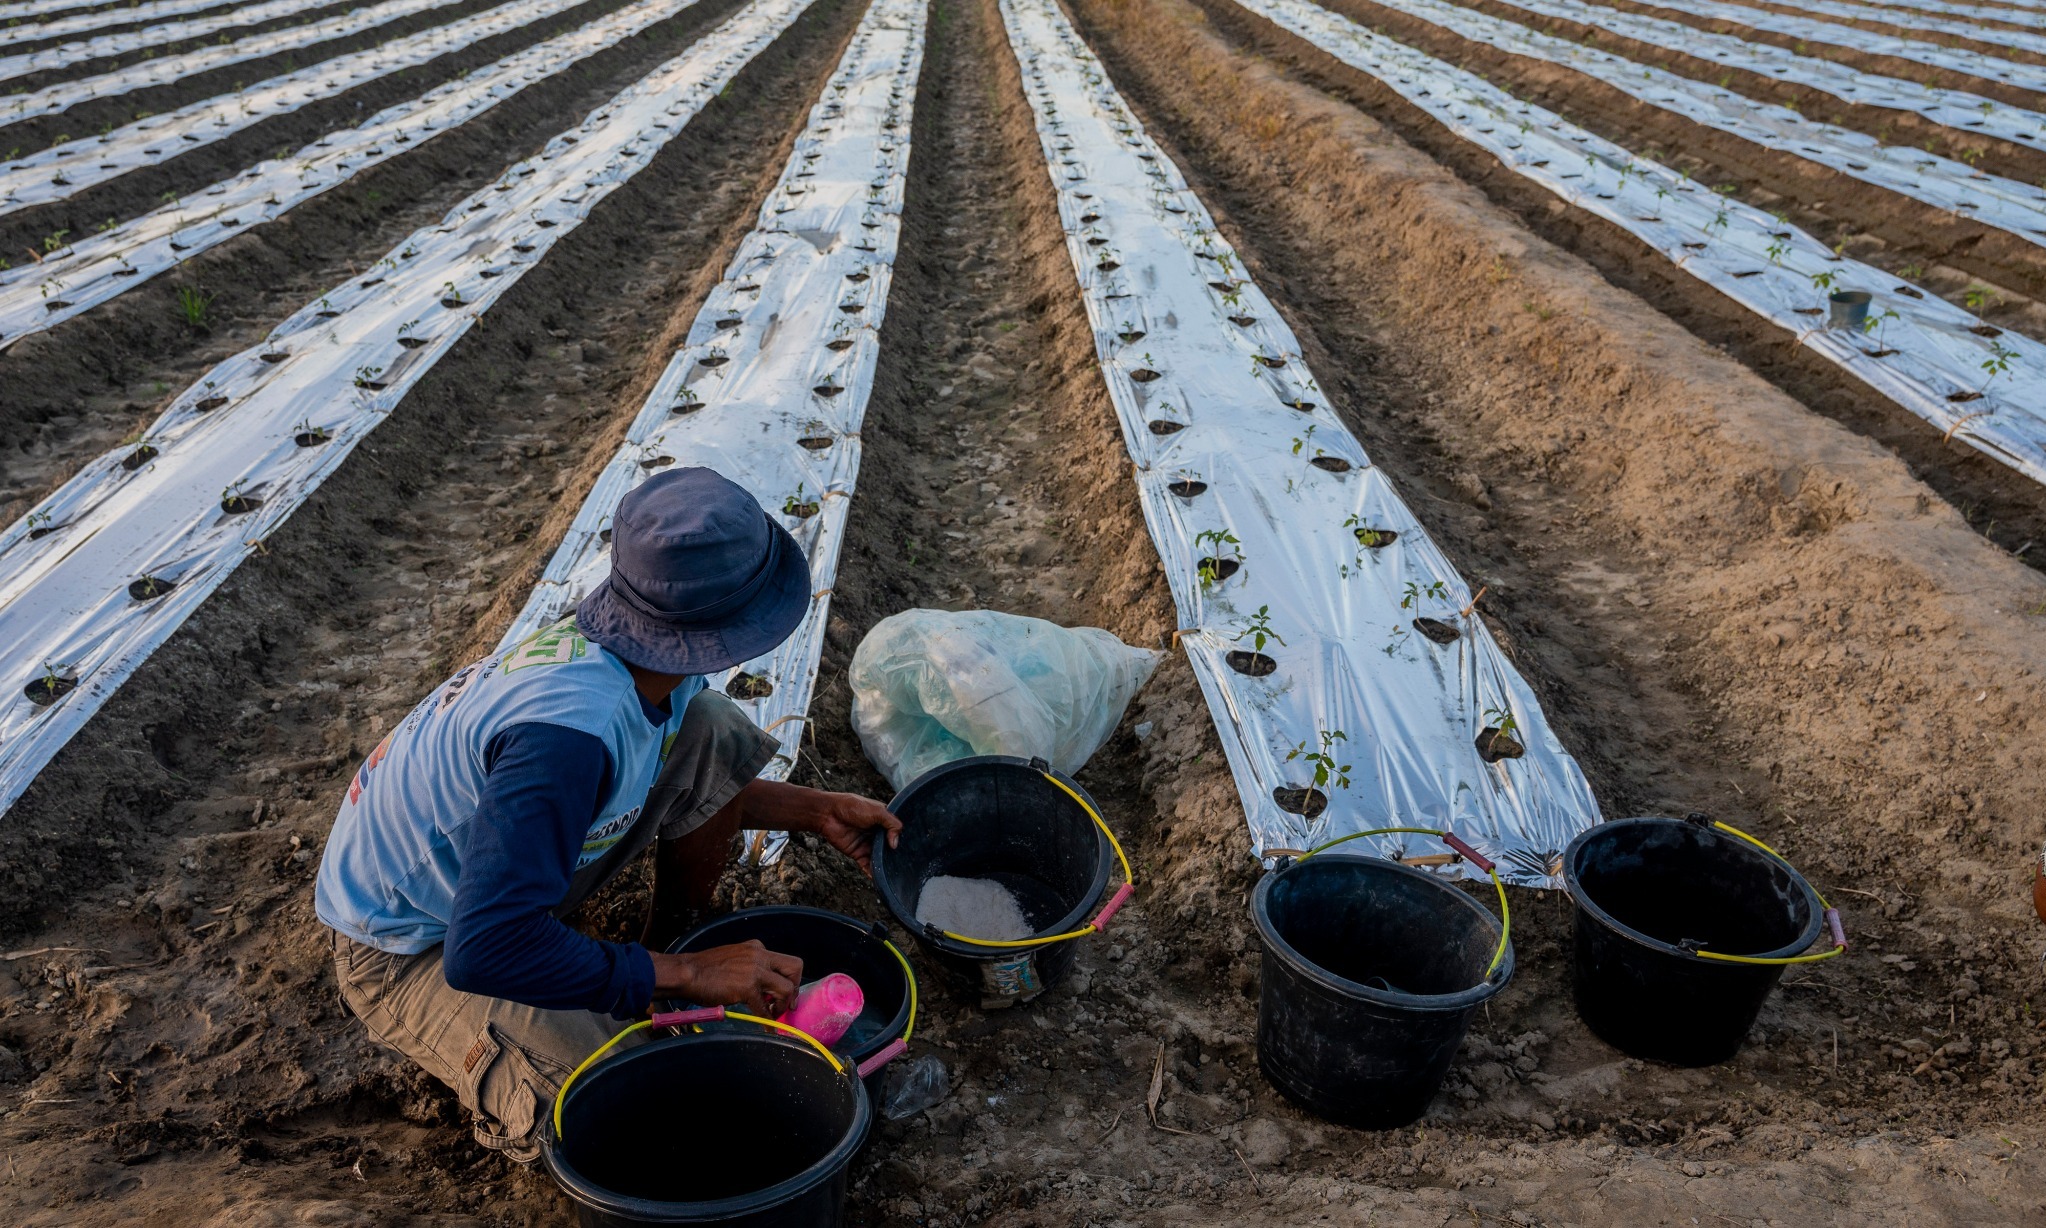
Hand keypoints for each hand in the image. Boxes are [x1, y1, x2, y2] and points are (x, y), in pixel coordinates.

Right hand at [652, 940, 801, 1016]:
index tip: (787, 994)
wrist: (687, 973)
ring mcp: (755, 970)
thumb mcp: (735, 959)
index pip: (785, 961)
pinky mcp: (748, 987)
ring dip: (783, 1005)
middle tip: (789, 1005)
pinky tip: (766, 1026)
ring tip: (774, 1015)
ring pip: (787, 988)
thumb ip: (752, 968)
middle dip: (795, 988)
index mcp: (757, 948)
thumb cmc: (705, 970)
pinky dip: (768, 1019)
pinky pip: (765, 1007)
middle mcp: (760, 955)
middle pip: (795, 967)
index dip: (790, 979)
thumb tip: (765, 988)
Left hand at [741, 780, 901, 874]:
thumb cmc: (852, 807)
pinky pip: (868, 865)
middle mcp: (877, 834)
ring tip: (894, 875)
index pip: (896, 832)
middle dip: (895, 856)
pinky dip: (873, 873)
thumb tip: (895, 844)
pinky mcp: (858, 854)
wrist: (828, 814)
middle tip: (906, 866)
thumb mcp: (877, 811)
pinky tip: (880, 879)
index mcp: (883, 821)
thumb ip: (891, 824)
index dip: (902, 840)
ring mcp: (868, 844)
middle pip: (889, 848)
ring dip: (885, 866)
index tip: (912, 850)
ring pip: (880, 858)